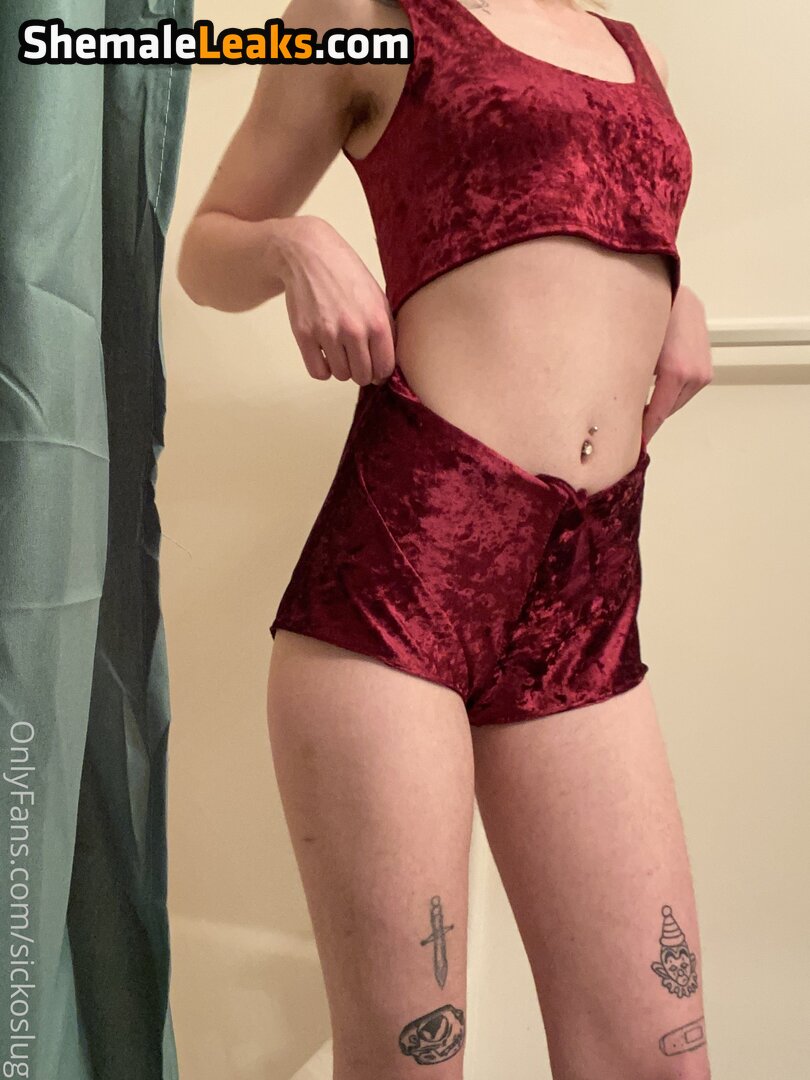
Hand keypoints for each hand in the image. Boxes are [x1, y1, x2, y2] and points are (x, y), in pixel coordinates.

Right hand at [278, 215, 396, 385]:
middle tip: (357, 358)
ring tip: (341, 350)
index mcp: (377, 321)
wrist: (310, 253)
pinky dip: (323, 368)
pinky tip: (326, 354)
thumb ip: (386, 330)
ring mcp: (327, 333)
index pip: (385, 368)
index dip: (381, 371)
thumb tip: (387, 364)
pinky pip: (318, 371)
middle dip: (362, 371)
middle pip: (363, 376)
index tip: (376, 367)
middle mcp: (354, 330)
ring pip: (341, 375)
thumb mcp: (378, 297)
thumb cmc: (346, 274)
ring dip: (342, 368)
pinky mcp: (304, 335)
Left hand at [643, 285, 712, 443]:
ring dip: (661, 401)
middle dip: (649, 417)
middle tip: (629, 426)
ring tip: (639, 405)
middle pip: (669, 408)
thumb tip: (616, 407)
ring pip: (679, 397)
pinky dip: (671, 387)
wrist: (667, 288)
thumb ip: (630, 383)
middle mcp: (695, 372)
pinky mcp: (705, 356)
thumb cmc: (643, 316)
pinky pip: (687, 382)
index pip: (657, 414)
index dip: (644, 432)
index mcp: (677, 373)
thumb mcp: (631, 353)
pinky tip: (655, 383)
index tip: (634, 445)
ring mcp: (704, 365)